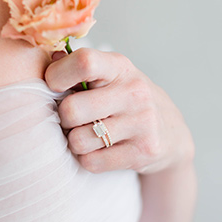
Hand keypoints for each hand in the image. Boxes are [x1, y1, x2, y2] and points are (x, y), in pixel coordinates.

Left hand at [45, 48, 193, 174]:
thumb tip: (50, 59)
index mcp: (119, 67)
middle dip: (63, 118)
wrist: (171, 133)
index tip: (55, 86)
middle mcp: (134, 92)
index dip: (57, 75)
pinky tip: (99, 149)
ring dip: (75, 141)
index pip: (83, 62)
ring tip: (87, 133)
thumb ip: (78, 67)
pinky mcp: (143, 152)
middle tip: (73, 118)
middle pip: (71, 110)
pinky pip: (92, 162)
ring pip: (78, 140)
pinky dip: (88, 158)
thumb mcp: (109, 75)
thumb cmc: (126, 98)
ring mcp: (142, 123)